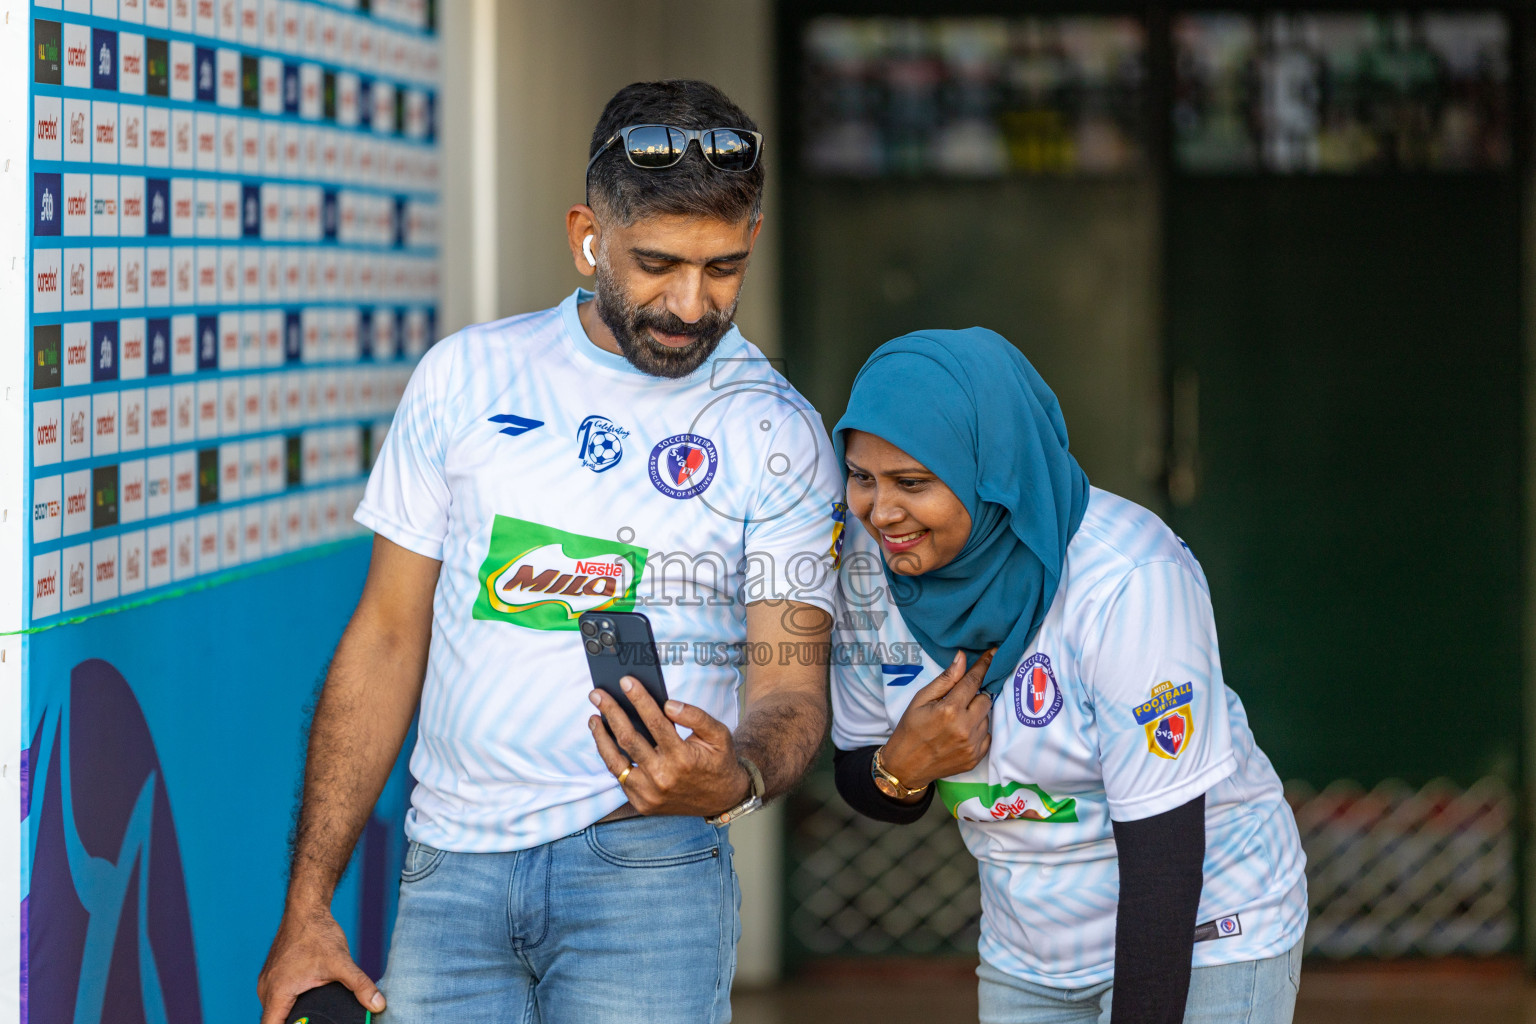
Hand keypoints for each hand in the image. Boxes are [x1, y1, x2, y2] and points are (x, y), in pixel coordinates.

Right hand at [257, 903, 384, 1023]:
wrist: (306, 909)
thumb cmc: (318, 933)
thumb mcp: (342, 963)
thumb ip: (360, 986)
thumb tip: (379, 1005)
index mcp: (277, 992)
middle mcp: (266, 989)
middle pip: (274, 1020)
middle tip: (316, 1020)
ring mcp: (266, 981)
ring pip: (274, 1009)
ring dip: (289, 1014)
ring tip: (312, 1012)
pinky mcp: (271, 974)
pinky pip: (275, 997)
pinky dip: (288, 1003)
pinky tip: (306, 1000)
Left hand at [588, 678, 750, 817]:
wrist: (721, 800)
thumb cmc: (718, 762)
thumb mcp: (718, 735)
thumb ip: (696, 716)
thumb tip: (668, 704)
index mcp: (683, 758)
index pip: (655, 722)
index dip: (639, 699)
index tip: (625, 682)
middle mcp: (663, 777)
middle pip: (628, 738)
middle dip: (611, 712)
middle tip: (598, 694)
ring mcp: (650, 793)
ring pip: (615, 761)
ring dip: (601, 737)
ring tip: (594, 718)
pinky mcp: (642, 802)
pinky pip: (619, 777)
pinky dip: (609, 757)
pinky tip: (605, 741)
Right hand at [880, 649, 995, 794]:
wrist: (906, 765)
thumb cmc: (910, 728)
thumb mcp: (921, 699)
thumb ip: (945, 679)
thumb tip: (962, 658)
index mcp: (949, 710)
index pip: (973, 681)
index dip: (984, 665)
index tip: (994, 653)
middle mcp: (964, 728)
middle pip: (986, 700)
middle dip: (975, 696)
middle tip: (959, 701)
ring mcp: (972, 746)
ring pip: (987, 718)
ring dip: (976, 715)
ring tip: (956, 721)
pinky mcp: (975, 758)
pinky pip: (987, 736)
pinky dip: (978, 731)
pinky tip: (961, 734)